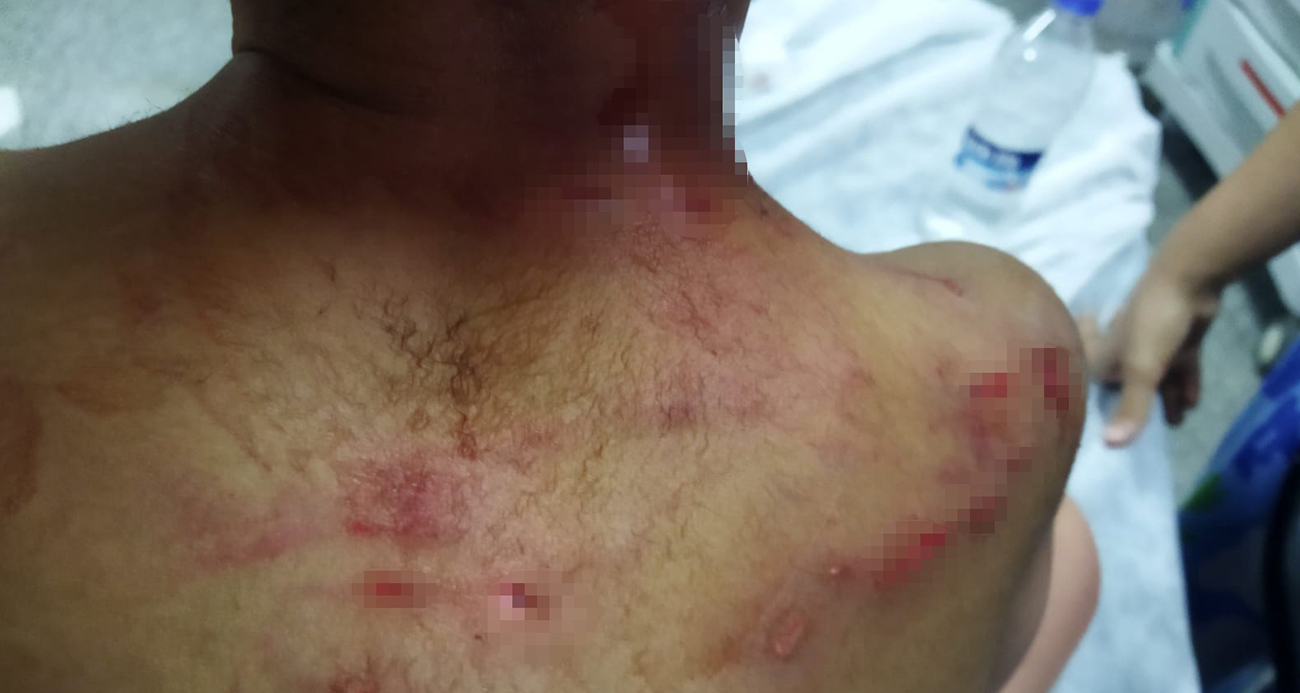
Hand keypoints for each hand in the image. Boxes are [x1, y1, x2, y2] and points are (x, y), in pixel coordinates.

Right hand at [1079, 265, 1220, 447]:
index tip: (1077, 413)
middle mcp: (1125, 351)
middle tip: (1135, 430)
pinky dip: (1184, 384)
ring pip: (1155, 378)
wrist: (1189, 280)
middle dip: (1129, 403)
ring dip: (1163, 399)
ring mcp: (1153, 346)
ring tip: (1173, 425)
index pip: (1089, 380)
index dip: (1083, 395)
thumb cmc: (1153, 322)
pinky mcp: (1179, 341)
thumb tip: (1112, 446)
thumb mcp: (1142, 368)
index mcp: (1107, 355)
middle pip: (1123, 382)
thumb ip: (1131, 406)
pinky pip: (1179, 368)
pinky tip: (1191, 404)